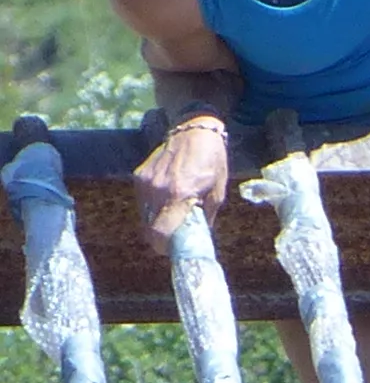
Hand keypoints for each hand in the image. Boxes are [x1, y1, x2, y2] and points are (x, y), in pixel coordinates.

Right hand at [133, 116, 229, 248]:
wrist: (194, 131)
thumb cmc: (212, 162)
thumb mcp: (217, 193)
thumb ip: (206, 218)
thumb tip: (199, 239)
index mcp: (179, 195)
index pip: (160, 232)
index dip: (163, 247)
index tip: (171, 250)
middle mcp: (157, 190)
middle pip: (149, 228)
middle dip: (160, 238)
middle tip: (174, 239)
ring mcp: (145, 182)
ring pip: (144, 216)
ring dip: (157, 223)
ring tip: (174, 217)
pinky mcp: (139, 176)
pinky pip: (143, 202)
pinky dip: (153, 208)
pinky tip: (168, 199)